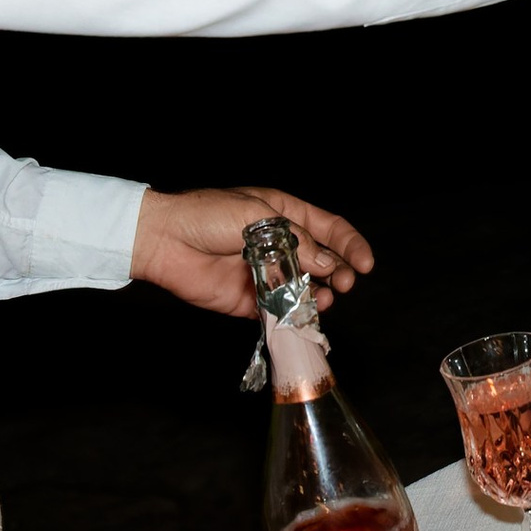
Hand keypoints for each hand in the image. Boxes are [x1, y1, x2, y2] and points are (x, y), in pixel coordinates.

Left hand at [130, 184, 373, 318]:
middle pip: (322, 260)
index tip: (365, 264)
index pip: (329, 228)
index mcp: (283, 215)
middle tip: (345, 283)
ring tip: (324, 299)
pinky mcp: (249, 301)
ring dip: (319, 295)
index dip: (350, 245)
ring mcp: (265, 274)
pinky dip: (294, 315)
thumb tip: (325, 262)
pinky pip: (279, 311)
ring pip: (304, 288)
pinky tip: (302, 315)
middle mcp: (278, 245)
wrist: (165, 241)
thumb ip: (295, 241)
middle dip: (339, 272)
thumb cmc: (206, 215)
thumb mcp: (258, 217)